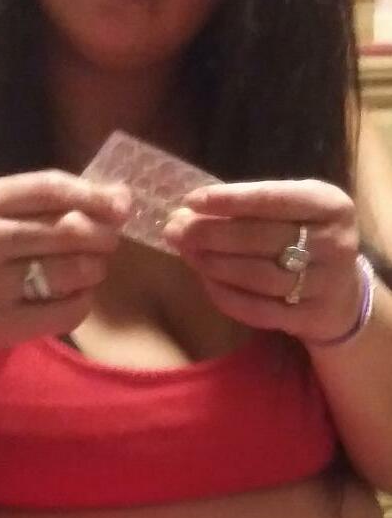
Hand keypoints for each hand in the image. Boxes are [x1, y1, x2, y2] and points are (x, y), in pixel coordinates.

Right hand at [0, 170, 130, 359]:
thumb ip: (56, 200)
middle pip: (69, 229)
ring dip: (96, 268)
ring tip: (90, 268)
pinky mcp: (5, 324)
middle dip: (102, 235)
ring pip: (74, 269)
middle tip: (108, 241)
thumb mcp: (4, 215)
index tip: (124, 204)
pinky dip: (84, 301)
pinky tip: (73, 296)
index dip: (94, 195)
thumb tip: (121, 196)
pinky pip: (70, 310)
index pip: (50, 188)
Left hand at [163, 179, 361, 344]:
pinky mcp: (310, 319)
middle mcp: (335, 243)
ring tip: (187, 253)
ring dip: (214, 264)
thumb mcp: (294, 209)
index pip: (275, 199)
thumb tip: (190, 210)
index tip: (191, 201)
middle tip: (176, 230)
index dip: (230, 200)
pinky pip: (259, 309)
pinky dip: (225, 295)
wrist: (343, 293)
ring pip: (258, 276)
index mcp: (331, 205)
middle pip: (262, 238)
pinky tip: (205, 279)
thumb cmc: (306, 237)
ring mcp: (326, 285)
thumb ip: (251, 205)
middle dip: (211, 233)